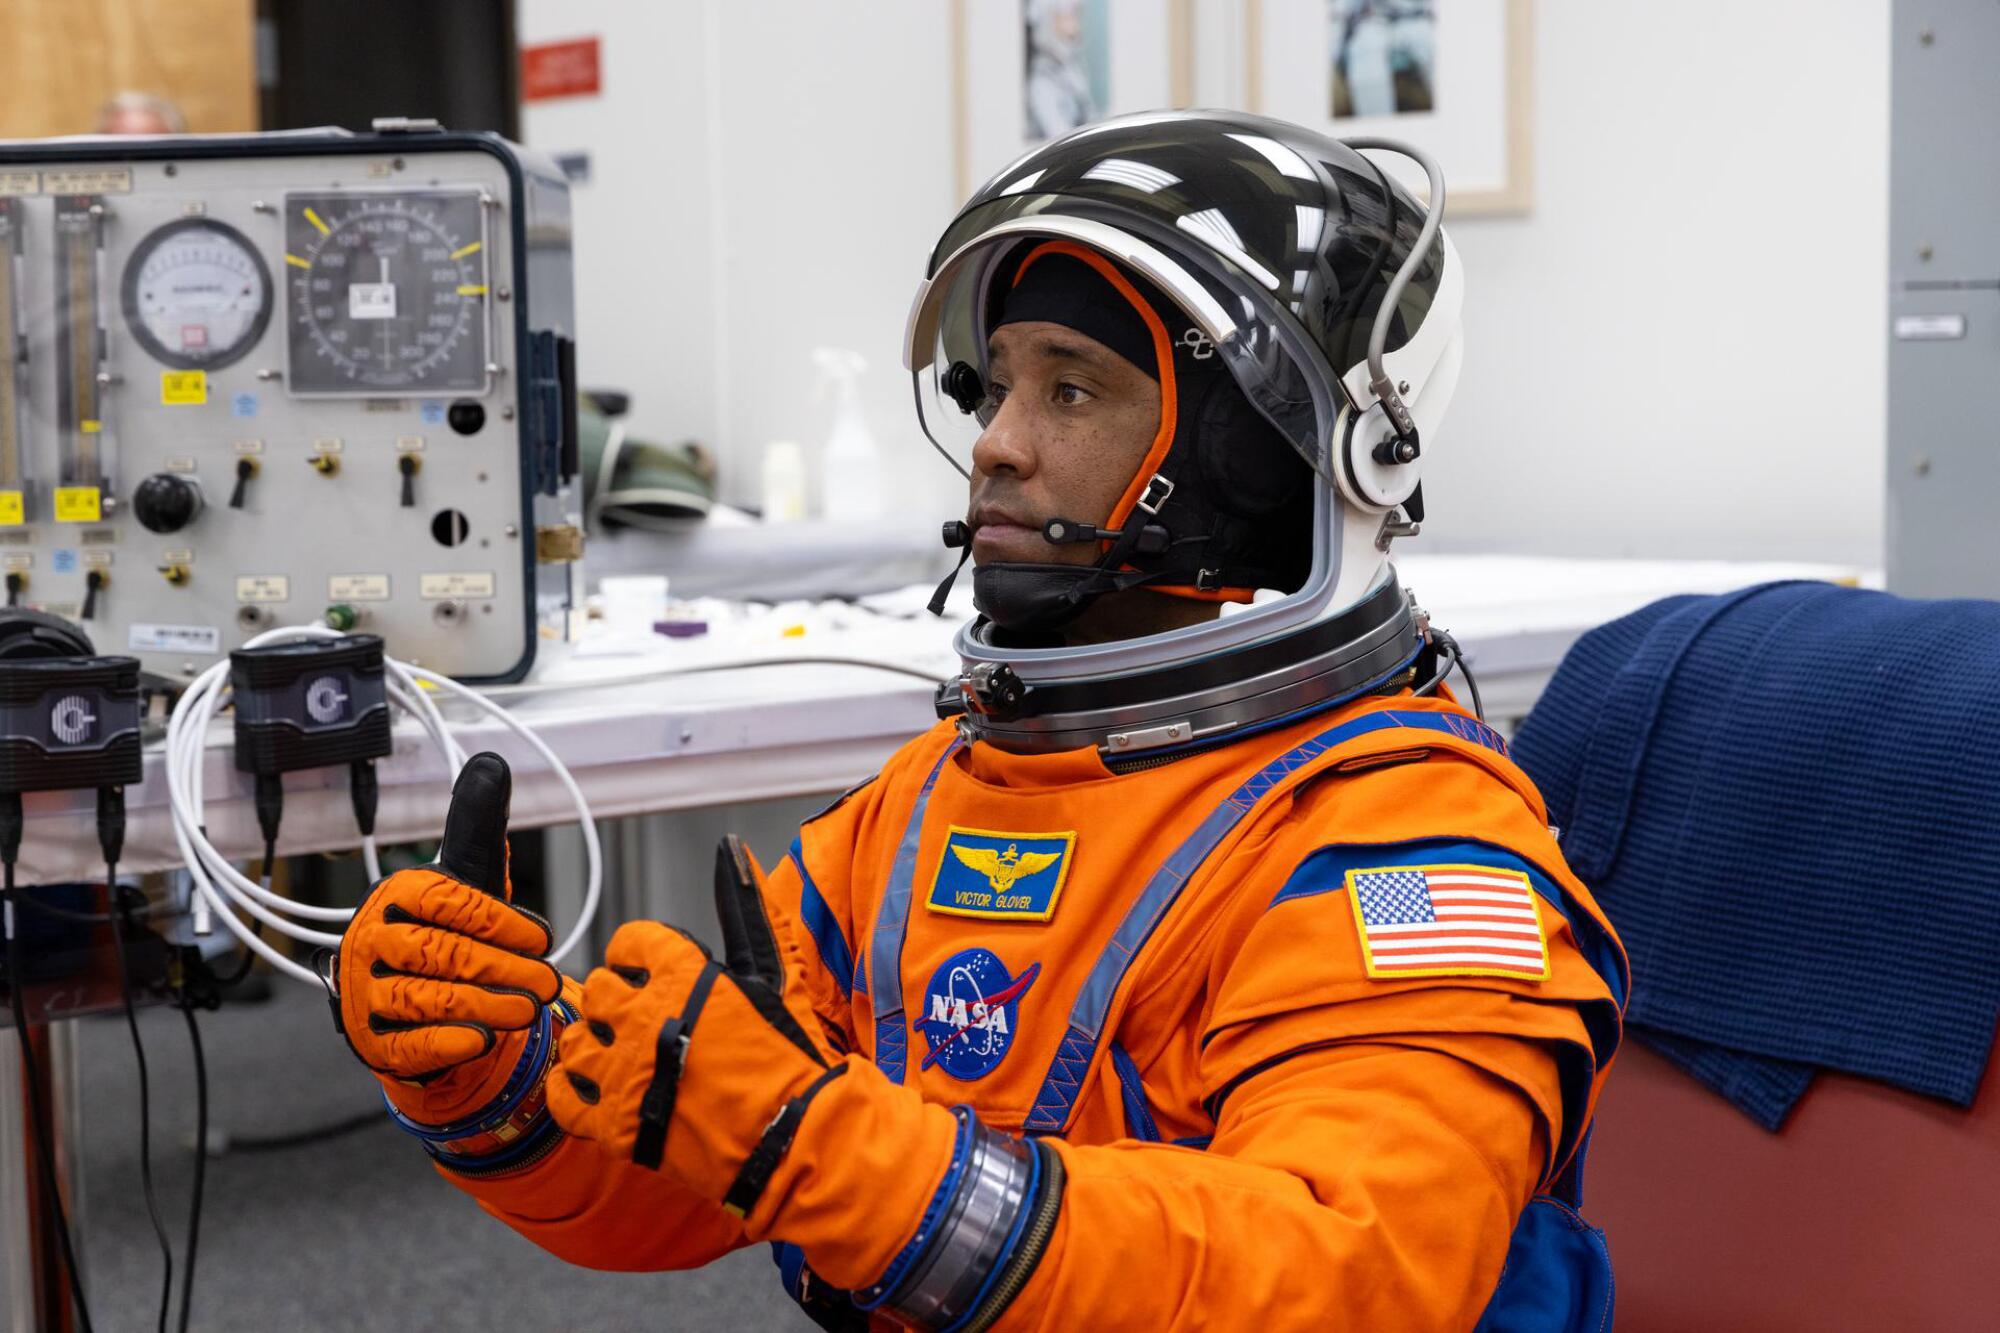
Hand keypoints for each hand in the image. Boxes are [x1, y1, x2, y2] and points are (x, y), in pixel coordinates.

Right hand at [327, 753, 562, 1126]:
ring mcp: (365, 993)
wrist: (415, 1000)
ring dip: (486, 1006)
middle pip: (442, 953)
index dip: (500, 922)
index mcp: (396, 896)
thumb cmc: (446, 932)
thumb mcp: (465, 878)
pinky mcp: (372, 1039)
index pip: (448, 903)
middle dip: (504, 969)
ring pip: (429, 999)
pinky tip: (481, 1039)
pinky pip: (408, 1044)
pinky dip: (447, 1042)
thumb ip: (478, 826)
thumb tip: (492, 762)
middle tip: (548, 982)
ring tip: (529, 1009)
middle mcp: (370, 941)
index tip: (543, 937)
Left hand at [548, 836, 845, 1220]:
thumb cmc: (790, 1055)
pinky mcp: (617, 1126)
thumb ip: (745, 906)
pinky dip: (572, 1093)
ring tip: (622, 1059)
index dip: (639, 956)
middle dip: (616, 1003)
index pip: (629, 941)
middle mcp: (647, 1017)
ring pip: (575, 1041)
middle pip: (599, 990)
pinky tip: (598, 1093)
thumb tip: (731, 847)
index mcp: (684, 974)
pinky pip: (563, 1100)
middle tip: (643, 1024)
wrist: (798, 1139)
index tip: (652, 976)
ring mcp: (628, 1074)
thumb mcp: (774, 973)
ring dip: (593, 1047)